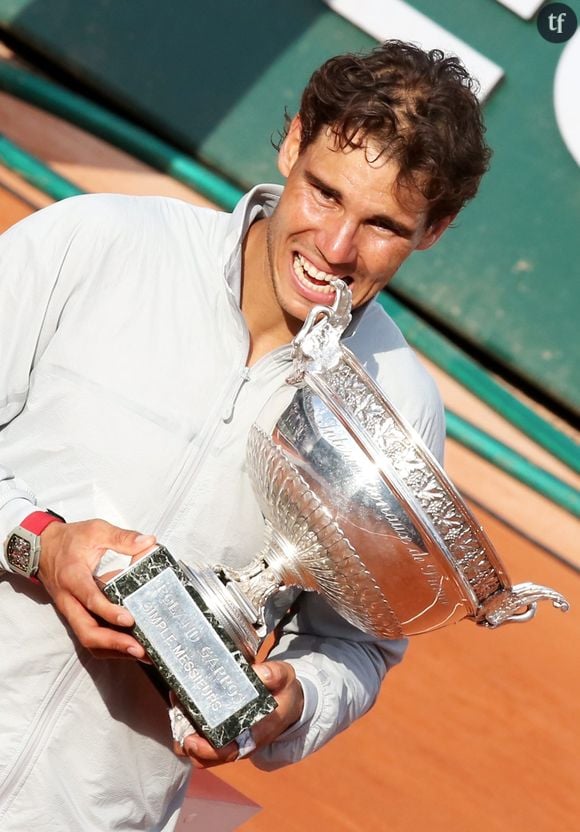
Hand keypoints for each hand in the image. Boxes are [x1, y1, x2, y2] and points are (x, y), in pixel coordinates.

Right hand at [38, 518, 155, 658]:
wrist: (42, 548)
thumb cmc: (69, 541)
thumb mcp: (96, 531)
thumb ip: (122, 537)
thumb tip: (147, 542)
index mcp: (73, 577)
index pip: (90, 599)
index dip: (109, 611)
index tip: (129, 619)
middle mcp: (70, 600)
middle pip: (86, 631)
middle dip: (113, 643)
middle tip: (139, 648)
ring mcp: (72, 612)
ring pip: (88, 639)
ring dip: (113, 650)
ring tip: (142, 654)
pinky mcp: (77, 616)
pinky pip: (91, 637)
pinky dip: (110, 646)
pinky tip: (131, 648)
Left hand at [174, 660, 303, 767]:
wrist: (288, 704)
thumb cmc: (284, 692)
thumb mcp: (285, 678)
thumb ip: (275, 674)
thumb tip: (258, 673)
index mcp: (257, 734)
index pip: (230, 751)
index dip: (207, 750)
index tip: (190, 739)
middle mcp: (241, 744)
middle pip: (206, 757)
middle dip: (186, 741)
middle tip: (177, 713)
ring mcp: (230, 743)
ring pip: (199, 753)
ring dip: (183, 735)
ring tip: (177, 707)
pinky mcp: (223, 737)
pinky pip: (200, 743)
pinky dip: (187, 729)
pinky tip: (183, 708)